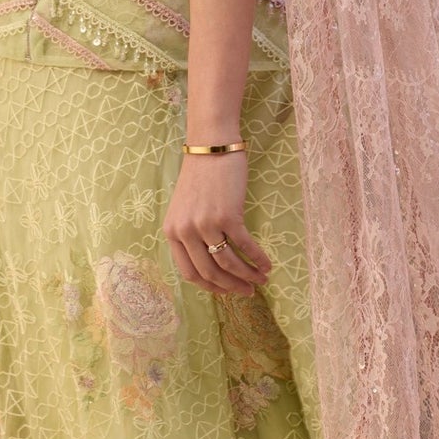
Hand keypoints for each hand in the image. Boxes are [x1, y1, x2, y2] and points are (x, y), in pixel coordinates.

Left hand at [164, 149, 270, 296]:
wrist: (212, 146)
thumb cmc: (201, 176)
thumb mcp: (185, 210)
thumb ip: (190, 235)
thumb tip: (211, 264)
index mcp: (171, 232)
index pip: (189, 274)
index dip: (210, 287)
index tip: (226, 291)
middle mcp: (185, 232)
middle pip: (210, 273)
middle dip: (231, 287)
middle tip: (248, 292)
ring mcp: (205, 224)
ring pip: (228, 264)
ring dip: (247, 276)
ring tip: (261, 279)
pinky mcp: (227, 216)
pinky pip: (245, 246)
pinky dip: (258, 259)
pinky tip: (266, 265)